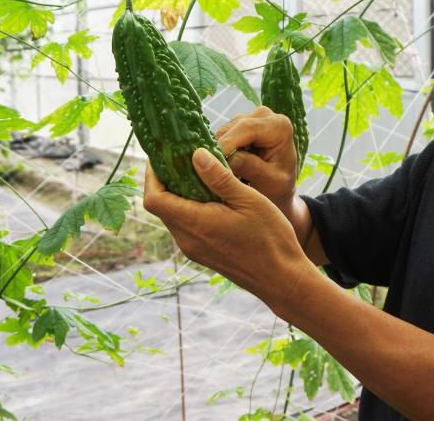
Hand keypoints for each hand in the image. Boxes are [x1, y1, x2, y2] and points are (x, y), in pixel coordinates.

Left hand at [143, 147, 311, 309]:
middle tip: (180, 157)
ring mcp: (193, 249)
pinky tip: (208, 194)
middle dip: (164, 180)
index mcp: (196, 224)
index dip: (152, 175)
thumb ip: (219, 178)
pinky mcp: (202, 253)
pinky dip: (188, 206)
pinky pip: (185, 225)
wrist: (281, 279)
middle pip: (160, 206)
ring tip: (196, 171)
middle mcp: (188, 240)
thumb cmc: (270, 239)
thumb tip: (196, 154)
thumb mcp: (248, 200)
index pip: (154, 199)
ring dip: (177, 193)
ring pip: (172, 215)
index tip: (162, 155)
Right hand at [216, 106, 297, 214]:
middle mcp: (264, 115)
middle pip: (231, 129)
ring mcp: (249, 117)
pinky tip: (232, 163)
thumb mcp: (269, 182)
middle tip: (227, 174)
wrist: (279, 187)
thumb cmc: (278, 186)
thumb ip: (249, 167)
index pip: (246, 128)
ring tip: (234, 171)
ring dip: (223, 153)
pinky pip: (220, 136)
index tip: (215, 165)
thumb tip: (224, 155)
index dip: (227, 144)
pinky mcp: (238, 123)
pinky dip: (222, 151)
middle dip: (224, 152)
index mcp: (279, 126)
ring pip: (222, 133)